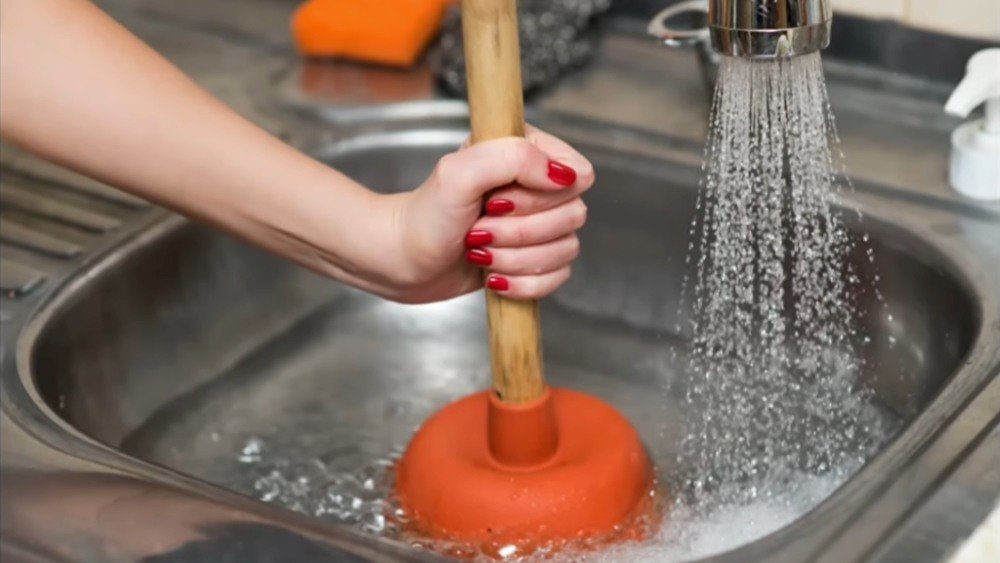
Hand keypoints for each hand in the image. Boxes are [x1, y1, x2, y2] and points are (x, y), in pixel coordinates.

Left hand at [384, 125, 593, 302]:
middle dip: (522, 232)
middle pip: (573, 215)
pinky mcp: (532, 259)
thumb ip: (513, 158)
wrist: (401, 260)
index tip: (500, 200)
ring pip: (566, 249)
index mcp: (526, 151)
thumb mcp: (458, 174)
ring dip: (519, 259)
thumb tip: (563, 175)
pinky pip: (558, 277)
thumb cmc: (423, 216)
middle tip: (479, 229)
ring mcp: (537, 224)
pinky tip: (493, 277)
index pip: (578, 172)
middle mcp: (536, 186)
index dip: (545, 195)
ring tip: (479, 252)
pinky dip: (525, 283)